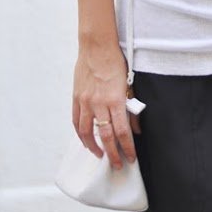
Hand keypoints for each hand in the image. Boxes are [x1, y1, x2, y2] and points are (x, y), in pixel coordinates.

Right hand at [72, 42, 140, 168]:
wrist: (96, 46)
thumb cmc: (114, 62)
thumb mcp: (128, 84)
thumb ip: (131, 107)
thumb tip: (135, 128)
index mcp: (115, 99)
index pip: (122, 131)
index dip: (127, 147)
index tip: (131, 158)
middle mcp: (99, 103)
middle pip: (106, 136)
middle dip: (113, 154)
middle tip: (118, 165)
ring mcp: (85, 101)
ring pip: (87, 133)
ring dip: (94, 147)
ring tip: (101, 155)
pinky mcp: (76, 98)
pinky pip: (76, 122)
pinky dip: (81, 134)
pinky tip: (86, 140)